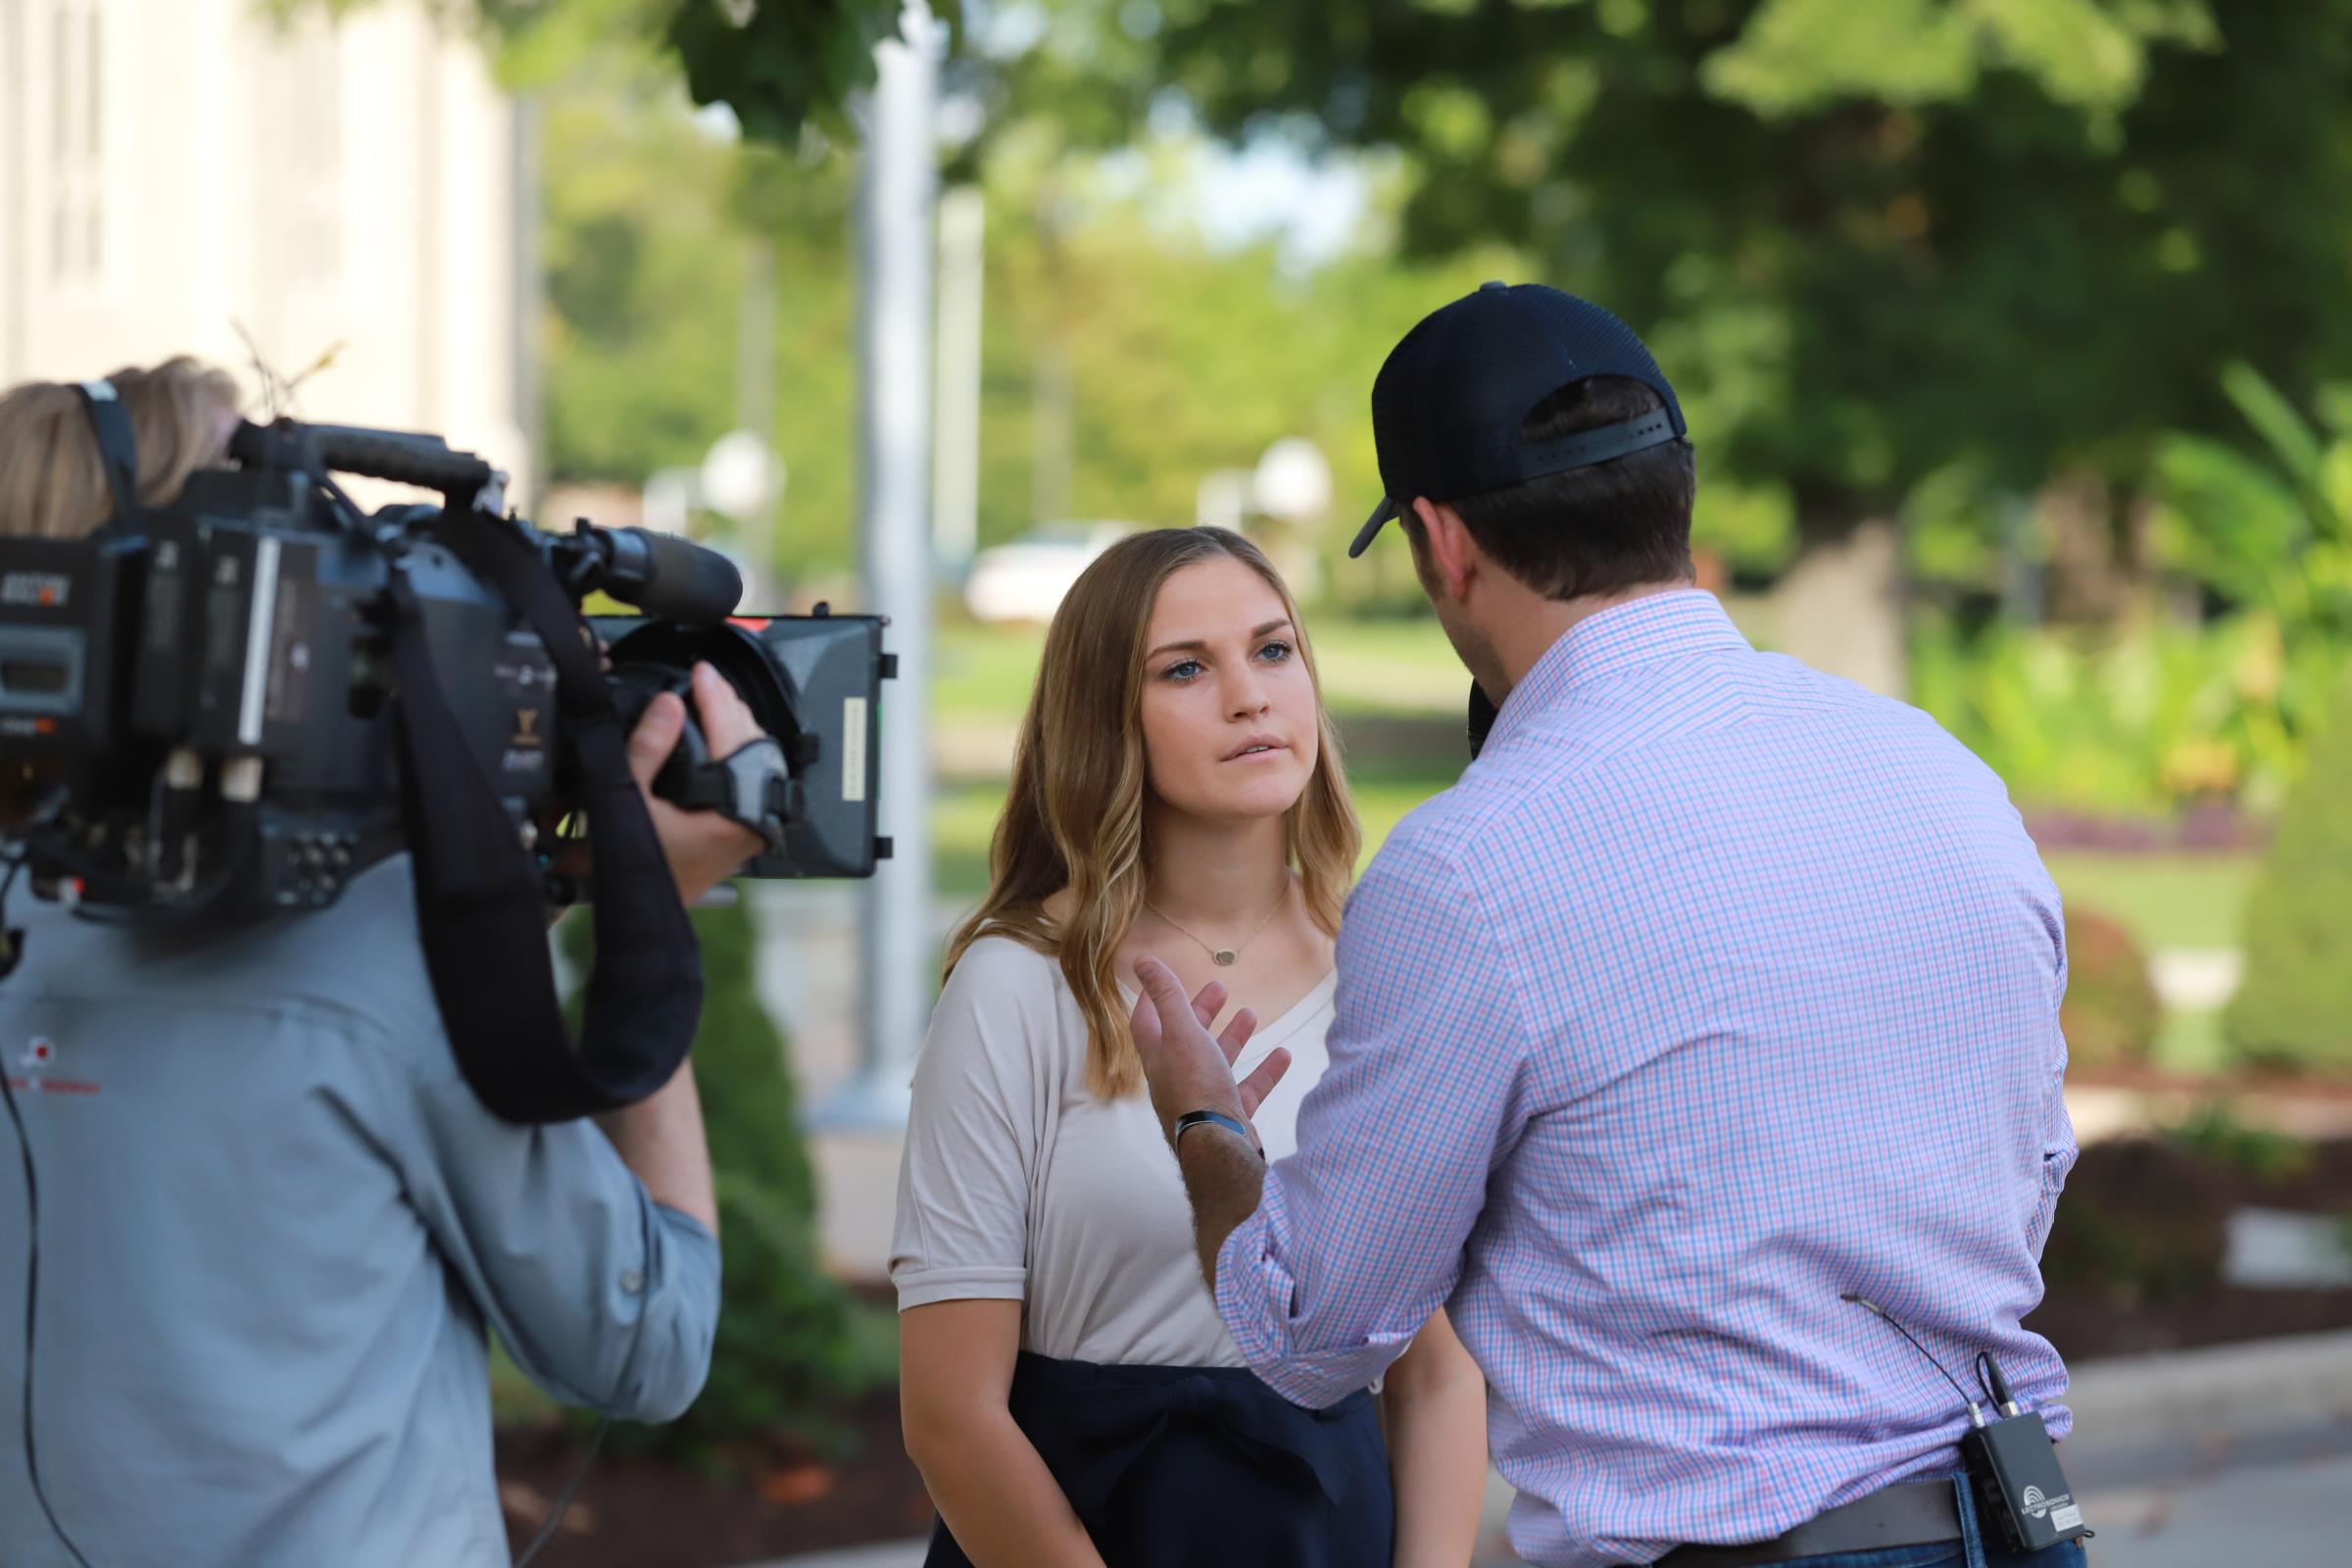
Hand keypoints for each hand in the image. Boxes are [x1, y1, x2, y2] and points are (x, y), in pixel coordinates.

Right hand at [630, 662, 766, 904]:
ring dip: (735, 728)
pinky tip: (718, 739)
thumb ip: (648, 749)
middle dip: (729, 707)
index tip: (702, 673)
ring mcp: (750, 829)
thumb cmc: (632, 869)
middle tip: (708, 681)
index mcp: (733, 813)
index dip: (716, 698)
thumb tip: (669, 705)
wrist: (636, 914)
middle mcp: (751, 822)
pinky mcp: (741, 833)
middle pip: (754, 746)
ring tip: (712, 701)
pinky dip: (735, 753)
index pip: (734, 737)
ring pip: (757, 764)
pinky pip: (750, 780)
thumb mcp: (629, 802)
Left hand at [1128, 955, 1290, 1148]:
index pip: (1147, 1022)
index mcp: (1159, 1057)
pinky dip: (1265, 1071)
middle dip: (1201, 1011)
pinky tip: (1282, 1055)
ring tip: (1250, 1013)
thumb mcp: (1181, 1032)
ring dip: (1233, 1037)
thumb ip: (1166, 996)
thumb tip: (1142, 960)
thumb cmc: (1195, 1087)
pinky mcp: (1231, 1116)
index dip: (1152, 998)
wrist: (1219, 1147)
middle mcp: (1178, 1078)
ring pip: (1218, 1062)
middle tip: (1219, 988)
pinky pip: (1249, 1089)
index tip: (1160, 978)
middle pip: (1185, 1039)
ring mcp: (1205, 1099)